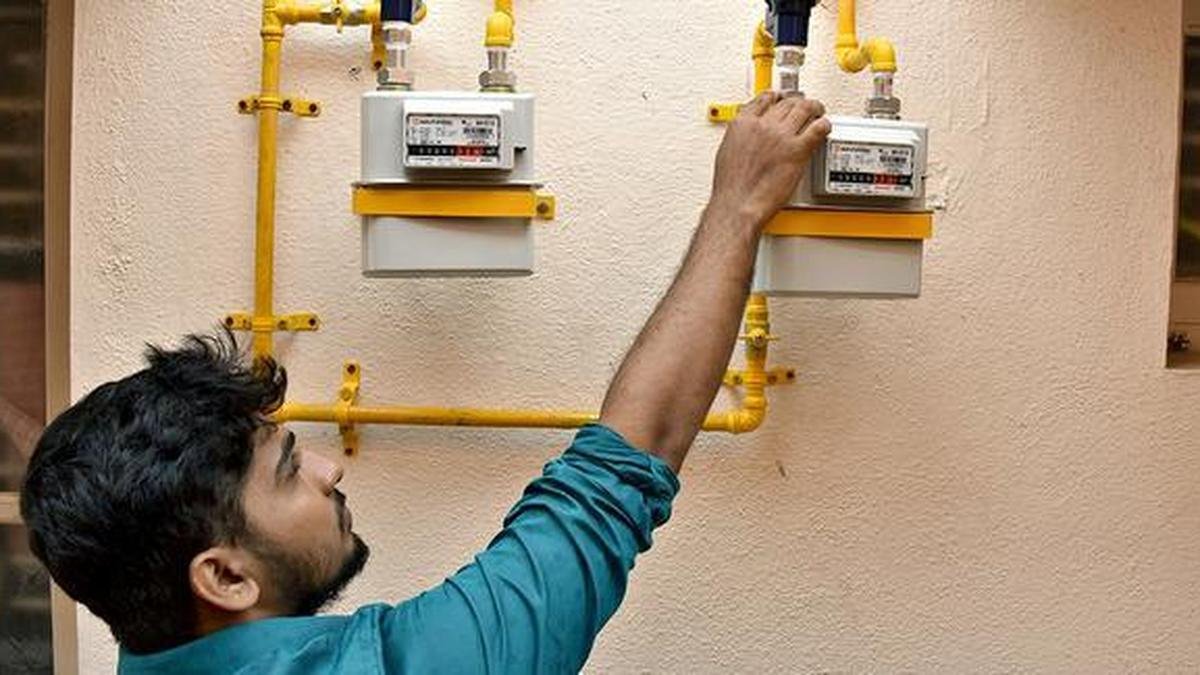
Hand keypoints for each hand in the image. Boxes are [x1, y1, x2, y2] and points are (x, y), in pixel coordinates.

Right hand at [709, 92, 830, 227]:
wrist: (738, 204)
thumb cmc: (731, 187)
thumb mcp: (727, 152)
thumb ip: (742, 138)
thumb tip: (749, 136)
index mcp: (743, 123)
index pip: (764, 98)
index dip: (776, 97)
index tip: (781, 99)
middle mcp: (763, 125)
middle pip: (787, 102)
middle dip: (797, 102)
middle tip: (804, 106)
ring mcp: (781, 136)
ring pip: (804, 108)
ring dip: (814, 108)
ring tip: (818, 112)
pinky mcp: (798, 149)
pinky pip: (818, 128)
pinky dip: (824, 125)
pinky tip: (824, 128)